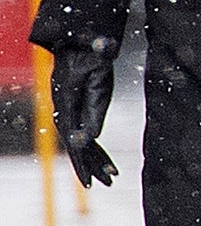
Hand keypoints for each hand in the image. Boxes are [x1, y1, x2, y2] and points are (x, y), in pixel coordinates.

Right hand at [47, 44, 116, 188]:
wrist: (79, 42)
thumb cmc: (91, 56)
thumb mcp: (98, 78)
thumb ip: (95, 105)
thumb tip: (91, 137)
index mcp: (66, 106)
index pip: (73, 140)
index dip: (82, 161)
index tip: (90, 178)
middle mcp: (64, 111)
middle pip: (76, 146)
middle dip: (91, 167)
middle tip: (105, 183)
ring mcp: (69, 111)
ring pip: (82, 142)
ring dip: (97, 161)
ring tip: (112, 178)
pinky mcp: (77, 110)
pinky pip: (86, 134)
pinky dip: (97, 149)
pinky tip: (108, 161)